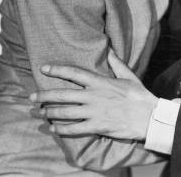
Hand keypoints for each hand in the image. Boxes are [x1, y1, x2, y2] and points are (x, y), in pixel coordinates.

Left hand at [29, 51, 157, 140]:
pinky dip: (61, 129)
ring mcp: (94, 112)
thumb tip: (109, 50)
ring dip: (50, 112)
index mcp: (100, 82)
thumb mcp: (128, 76)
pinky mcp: (97, 126)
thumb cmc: (140, 95)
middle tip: (32, 97)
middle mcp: (93, 96)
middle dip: (45, 96)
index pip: (74, 73)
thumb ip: (116, 63)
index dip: (57, 70)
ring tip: (41, 112)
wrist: (149, 117)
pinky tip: (54, 129)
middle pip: (63, 95)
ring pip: (65, 113)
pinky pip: (74, 129)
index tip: (44, 68)